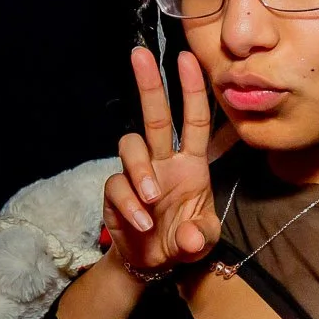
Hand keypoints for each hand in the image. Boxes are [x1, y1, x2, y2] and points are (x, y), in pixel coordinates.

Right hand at [102, 48, 219, 279]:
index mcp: (191, 164)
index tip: (187, 58)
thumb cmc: (183, 239)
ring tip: (153, 200)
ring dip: (142, 170)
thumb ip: (200, 237)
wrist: (153, 263)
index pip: (195, 121)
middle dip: (150, 85)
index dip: (193, 90)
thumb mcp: (202, 240)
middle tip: (140, 55)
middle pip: (155, 117)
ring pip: (131, 147)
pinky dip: (130, 205)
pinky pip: (118, 187)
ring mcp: (139, 175)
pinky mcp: (116, 192)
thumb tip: (189, 237)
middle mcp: (164, 161)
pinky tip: (142, 223)